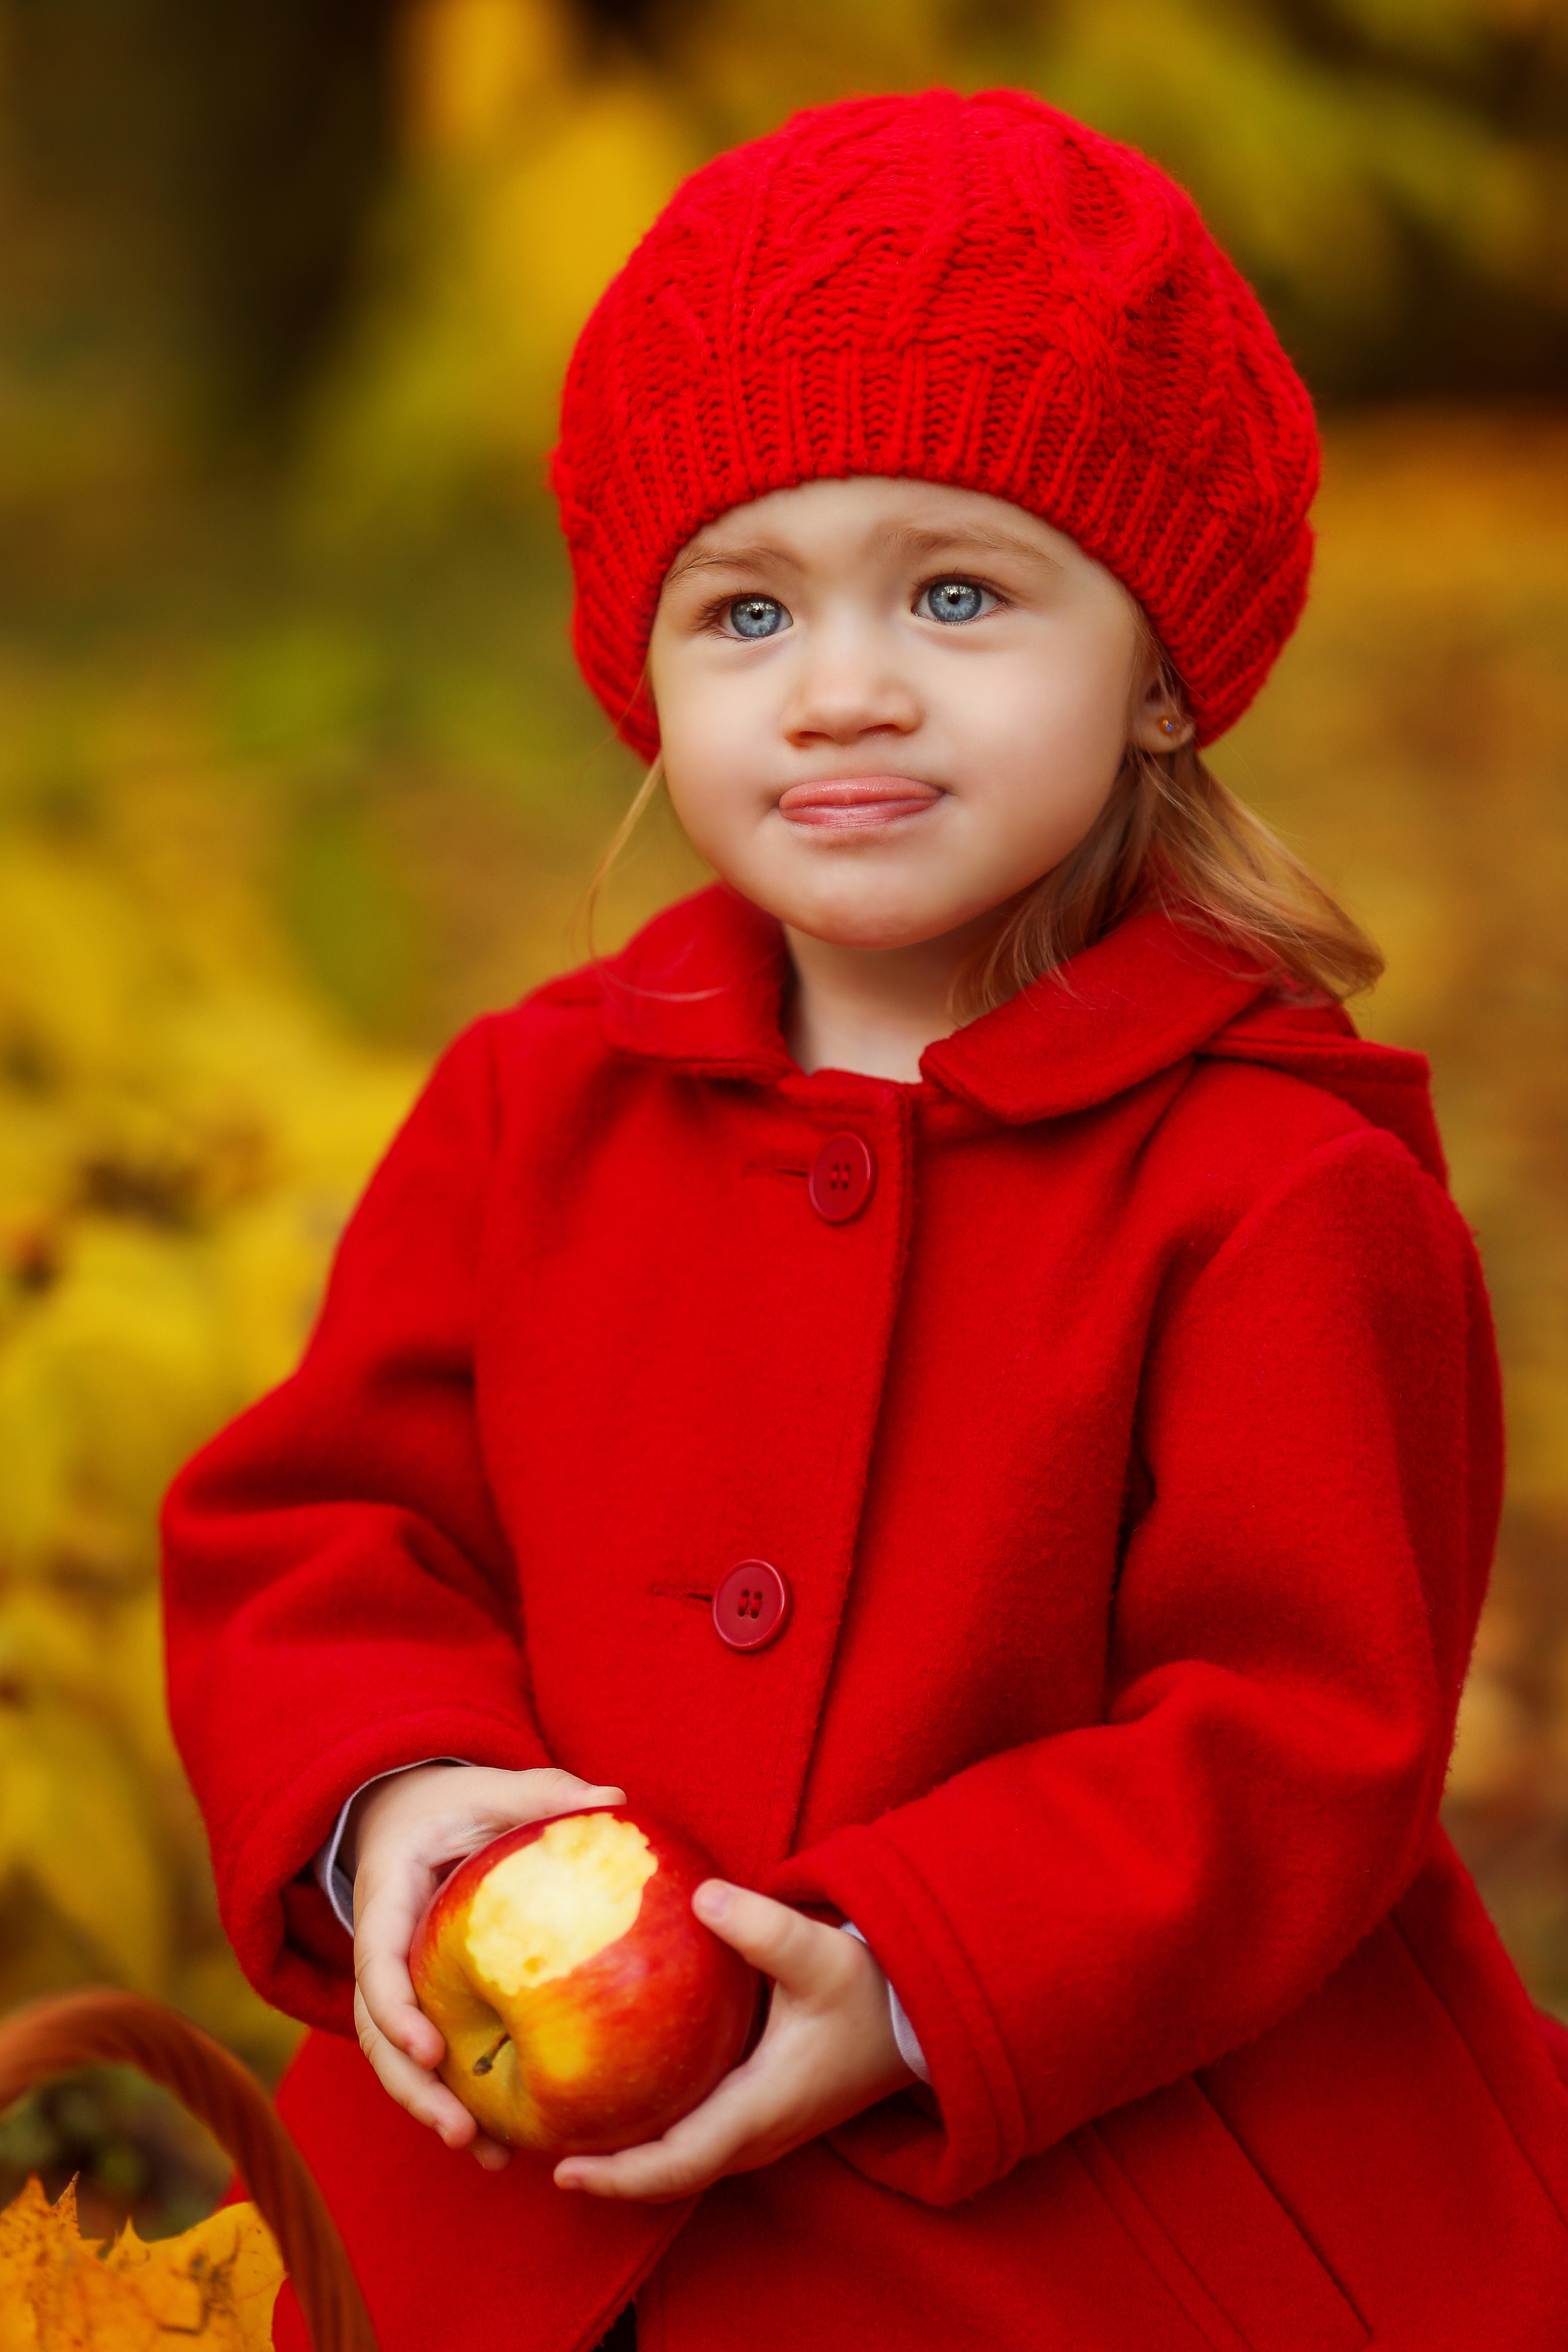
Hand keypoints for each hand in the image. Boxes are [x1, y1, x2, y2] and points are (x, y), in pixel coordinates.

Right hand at [348, 1762, 624, 2170]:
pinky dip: (460, 2096)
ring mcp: (396, 1983)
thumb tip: (616, 1800)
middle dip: (415, 2088)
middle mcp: (381, 1949)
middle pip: (379, 2033)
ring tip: (490, 2157)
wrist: (408, 1817)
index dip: (396, 2010)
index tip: (430, 2050)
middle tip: (461, 2132)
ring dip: (436, 2109)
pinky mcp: (421, 2003)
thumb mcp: (492, 1789)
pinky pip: (432, 2056)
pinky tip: (506, 2142)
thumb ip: (545, 1792)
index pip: (377, 1960)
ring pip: (398, 2059)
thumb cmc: (455, 1802)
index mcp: (387, 1897)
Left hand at [554, 1882, 915, 2200]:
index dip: (618, 2175)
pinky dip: (654, 2133)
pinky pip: (695, 2137)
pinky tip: (624, 2094)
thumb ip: (761, 1928)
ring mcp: (760, 2129)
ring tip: (568, 2127)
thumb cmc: (869, 1991)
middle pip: (667, 2175)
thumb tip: (699, 1897)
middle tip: (542, 2150)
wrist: (916, 2017)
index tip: (561, 2170)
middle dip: (608, 2173)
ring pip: (681, 2161)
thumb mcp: (819, 1954)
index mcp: (759, 2108)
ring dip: (628, 2157)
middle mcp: (754, 2133)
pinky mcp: (762, 2110)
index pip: (676, 2163)